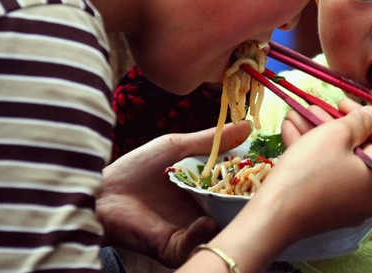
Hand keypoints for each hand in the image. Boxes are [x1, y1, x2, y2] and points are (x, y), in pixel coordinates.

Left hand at [97, 120, 251, 266]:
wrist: (102, 193)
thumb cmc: (136, 168)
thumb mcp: (178, 147)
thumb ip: (212, 140)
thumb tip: (247, 124)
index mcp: (205, 188)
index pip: (237, 187)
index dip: (252, 180)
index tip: (269, 170)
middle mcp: (201, 211)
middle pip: (233, 211)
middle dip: (247, 204)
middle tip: (260, 193)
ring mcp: (189, 230)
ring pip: (220, 231)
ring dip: (229, 222)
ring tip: (236, 209)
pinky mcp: (174, 246)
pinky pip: (195, 245)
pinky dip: (202, 235)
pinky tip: (205, 221)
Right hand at [257, 99, 371, 239]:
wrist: (274, 215)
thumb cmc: (309, 170)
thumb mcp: (335, 135)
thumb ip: (359, 120)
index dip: (362, 116)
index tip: (341, 102)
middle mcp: (369, 194)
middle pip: (355, 149)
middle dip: (331, 124)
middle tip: (313, 108)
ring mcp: (348, 204)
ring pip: (336, 160)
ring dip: (316, 135)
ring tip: (294, 115)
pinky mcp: (327, 208)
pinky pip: (326, 175)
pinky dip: (312, 154)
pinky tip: (290, 132)